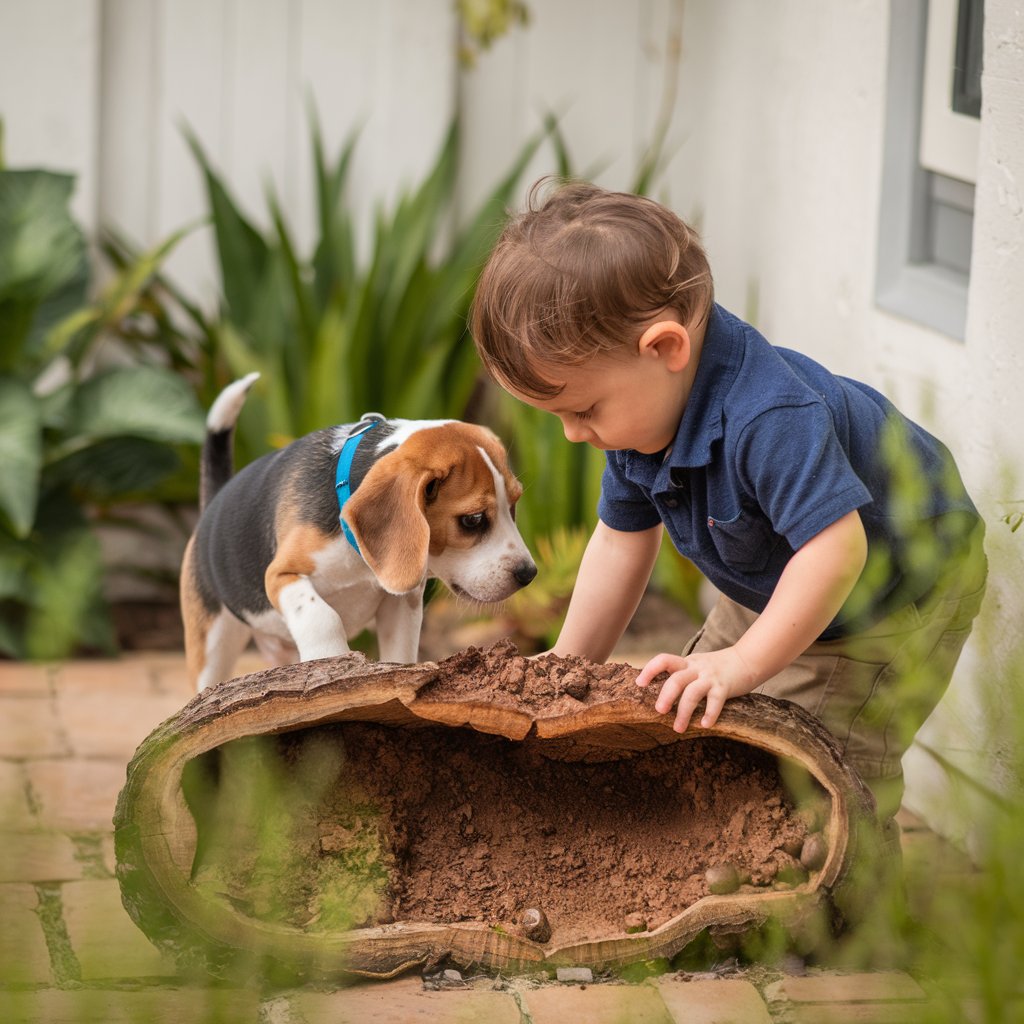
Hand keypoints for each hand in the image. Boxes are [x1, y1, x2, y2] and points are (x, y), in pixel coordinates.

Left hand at [635, 648, 758, 731]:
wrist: (747, 659)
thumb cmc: (718, 667)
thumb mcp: (696, 665)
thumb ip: (682, 674)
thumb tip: (662, 692)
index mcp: (686, 663)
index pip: (664, 660)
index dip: (650, 670)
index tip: (639, 683)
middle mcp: (696, 669)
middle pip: (676, 679)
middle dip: (666, 695)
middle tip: (659, 711)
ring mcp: (710, 677)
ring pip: (693, 692)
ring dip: (684, 711)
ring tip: (678, 728)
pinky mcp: (725, 687)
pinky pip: (715, 701)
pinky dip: (710, 714)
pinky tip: (705, 725)